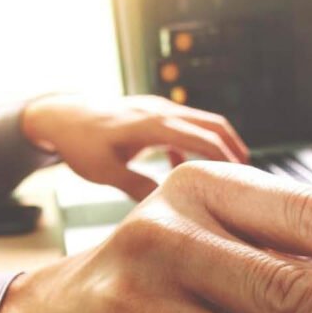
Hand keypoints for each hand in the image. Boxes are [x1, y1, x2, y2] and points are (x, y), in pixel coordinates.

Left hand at [20, 94, 249, 200]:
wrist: (62, 116)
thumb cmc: (80, 144)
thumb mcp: (104, 172)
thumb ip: (136, 186)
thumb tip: (167, 203)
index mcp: (150, 125)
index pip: (199, 137)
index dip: (223, 156)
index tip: (240, 177)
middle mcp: (159, 111)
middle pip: (211, 124)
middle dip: (233, 147)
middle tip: (249, 176)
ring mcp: (158, 109)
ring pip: (202, 122)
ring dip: (218, 145)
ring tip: (228, 174)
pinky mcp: (154, 113)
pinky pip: (185, 125)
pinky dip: (195, 143)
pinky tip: (183, 168)